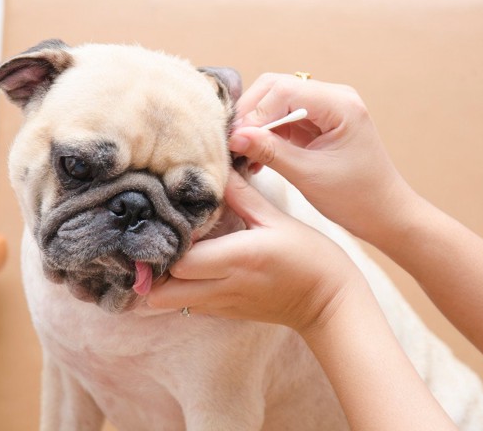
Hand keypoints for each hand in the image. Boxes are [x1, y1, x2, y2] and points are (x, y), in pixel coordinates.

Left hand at [147, 171, 361, 333]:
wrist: (330, 303)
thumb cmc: (310, 257)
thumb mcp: (277, 219)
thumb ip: (241, 196)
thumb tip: (218, 169)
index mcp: (236, 258)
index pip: (178, 261)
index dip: (164, 245)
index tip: (162, 223)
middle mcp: (224, 286)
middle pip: (162, 292)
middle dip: (152, 271)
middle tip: (155, 243)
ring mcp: (223, 304)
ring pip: (171, 304)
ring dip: (163, 283)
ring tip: (168, 255)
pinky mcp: (227, 313)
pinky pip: (189, 306)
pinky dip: (181, 292)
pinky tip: (189, 270)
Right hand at [229, 73, 416, 240]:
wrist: (383, 214)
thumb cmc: (356, 198)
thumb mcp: (309, 176)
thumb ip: (271, 152)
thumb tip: (235, 136)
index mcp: (340, 105)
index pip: (283, 90)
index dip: (254, 113)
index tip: (234, 141)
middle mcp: (333, 98)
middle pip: (276, 88)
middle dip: (251, 115)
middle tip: (232, 144)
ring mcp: (324, 109)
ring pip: (275, 102)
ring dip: (255, 126)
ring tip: (241, 153)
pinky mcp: (316, 124)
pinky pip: (281, 119)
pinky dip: (264, 135)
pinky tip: (255, 158)